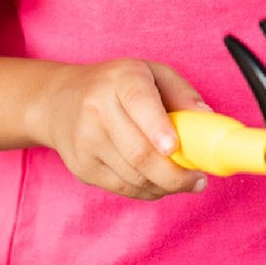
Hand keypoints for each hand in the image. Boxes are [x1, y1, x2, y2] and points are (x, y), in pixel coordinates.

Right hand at [29, 58, 208, 198]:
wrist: (59, 101)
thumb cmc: (117, 85)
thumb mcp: (152, 73)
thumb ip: (182, 93)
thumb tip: (206, 119)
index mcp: (121, 81)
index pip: (139, 103)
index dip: (158, 128)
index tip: (175, 148)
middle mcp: (98, 111)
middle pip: (138, 152)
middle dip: (174, 174)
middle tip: (198, 180)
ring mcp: (86, 143)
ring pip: (132, 176)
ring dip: (165, 186)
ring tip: (186, 182)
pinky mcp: (81, 168)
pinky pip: (121, 188)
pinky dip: (147, 191)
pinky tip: (162, 185)